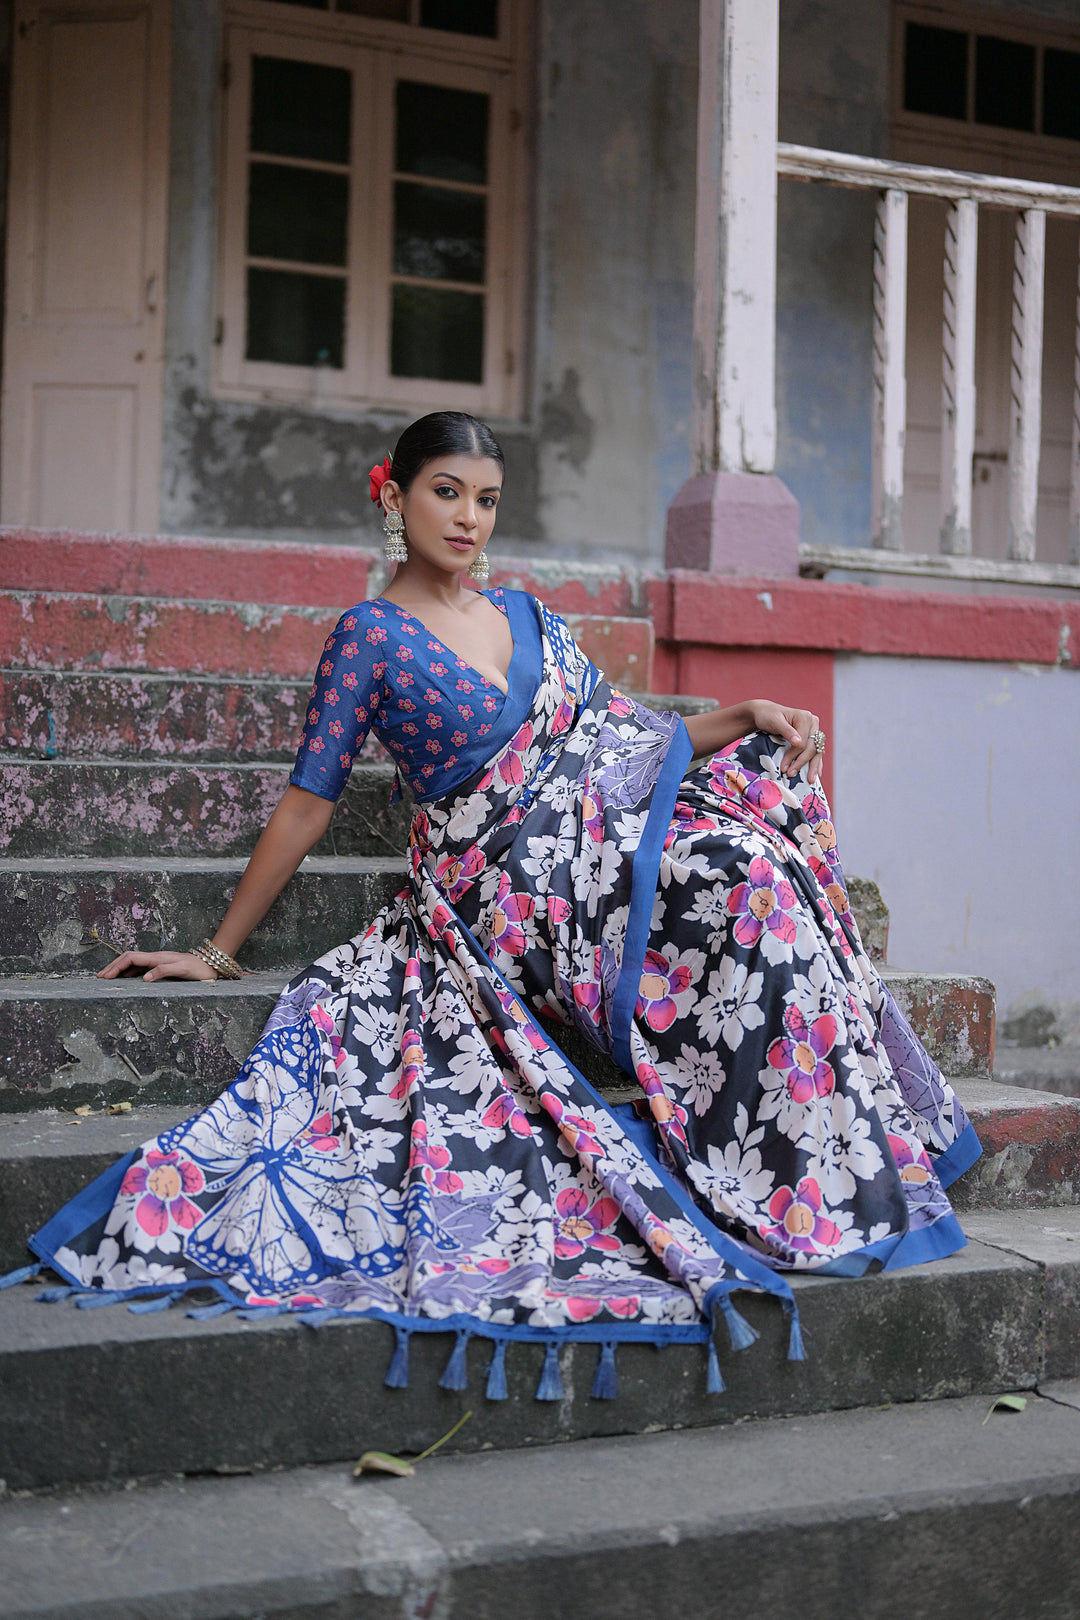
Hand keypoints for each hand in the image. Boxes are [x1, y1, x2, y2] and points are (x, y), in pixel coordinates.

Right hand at [97, 951, 218, 982]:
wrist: (211, 963)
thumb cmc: (198, 968)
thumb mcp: (182, 970)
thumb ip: (163, 971)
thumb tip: (144, 978)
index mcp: (157, 957)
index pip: (130, 959)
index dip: (116, 966)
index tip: (105, 976)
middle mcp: (155, 957)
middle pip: (128, 958)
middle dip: (113, 966)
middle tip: (100, 977)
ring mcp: (157, 961)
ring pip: (133, 963)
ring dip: (119, 969)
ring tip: (108, 978)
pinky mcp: (161, 966)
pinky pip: (140, 968)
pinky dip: (129, 972)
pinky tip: (126, 979)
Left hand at [743, 700, 823, 784]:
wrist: (765, 714)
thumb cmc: (767, 716)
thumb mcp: (774, 721)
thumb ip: (787, 731)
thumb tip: (799, 742)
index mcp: (805, 717)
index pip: (803, 741)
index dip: (794, 755)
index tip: (784, 767)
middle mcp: (813, 723)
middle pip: (812, 747)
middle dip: (802, 762)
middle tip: (791, 774)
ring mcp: (814, 730)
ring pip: (817, 751)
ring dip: (813, 766)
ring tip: (810, 780)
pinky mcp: (811, 737)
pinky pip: (815, 752)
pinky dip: (815, 763)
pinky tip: (817, 774)